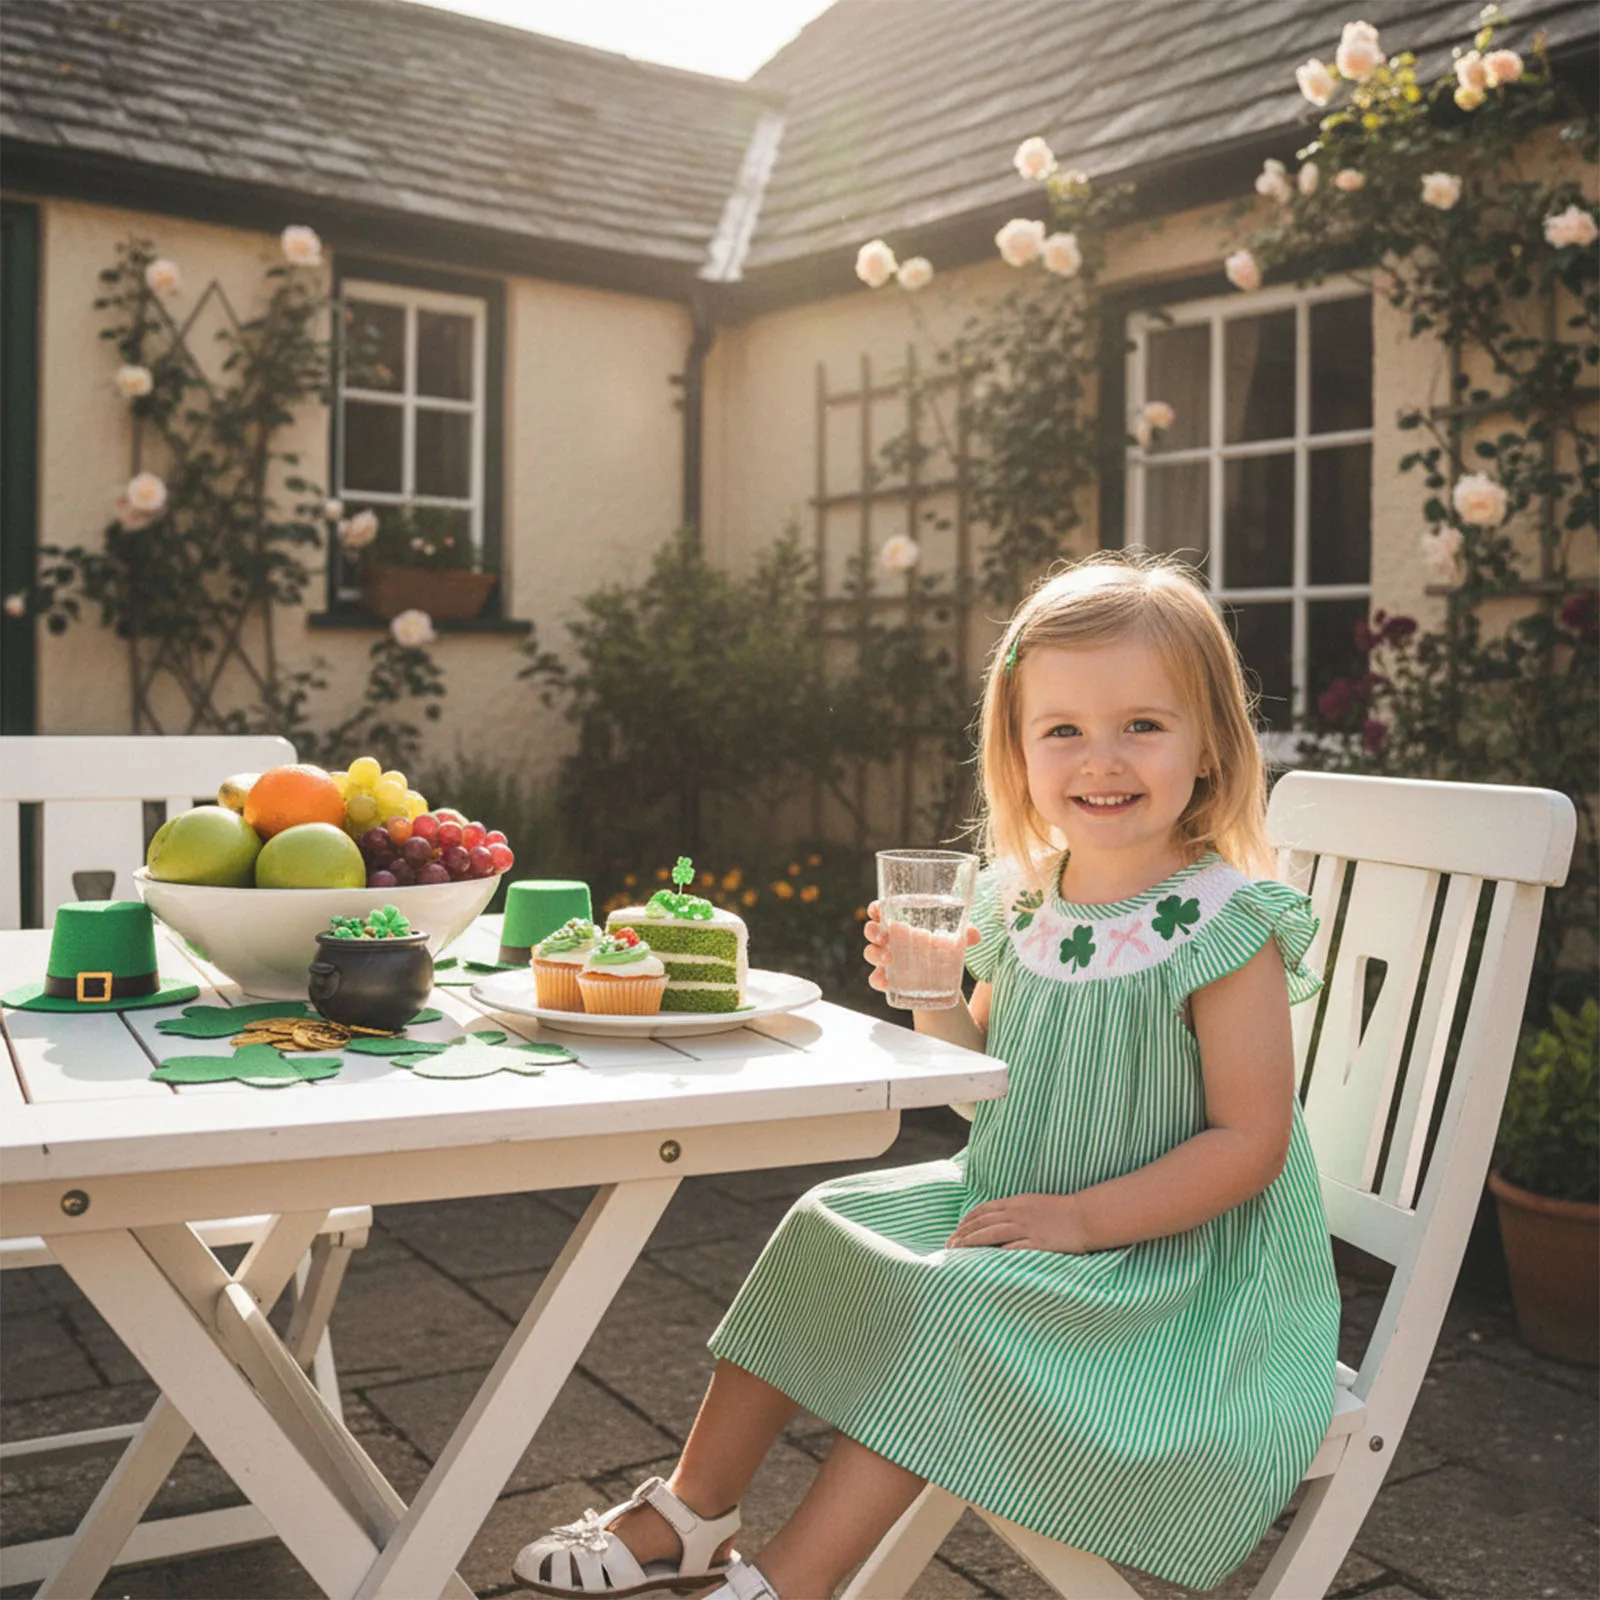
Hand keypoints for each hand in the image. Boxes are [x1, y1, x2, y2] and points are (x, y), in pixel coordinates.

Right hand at [863, 900, 980, 993]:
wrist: (942, 982)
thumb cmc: (941, 951)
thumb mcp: (954, 942)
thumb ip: (965, 936)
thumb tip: (975, 935)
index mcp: (901, 924)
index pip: (881, 911)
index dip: (875, 908)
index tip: (877, 909)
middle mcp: (890, 940)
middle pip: (871, 930)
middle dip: (872, 931)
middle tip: (884, 937)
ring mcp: (886, 960)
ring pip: (870, 953)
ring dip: (874, 954)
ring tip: (888, 960)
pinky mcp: (888, 979)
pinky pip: (875, 979)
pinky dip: (877, 980)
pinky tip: (884, 981)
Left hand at [946, 1193, 1090, 1253]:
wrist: (1085, 1216)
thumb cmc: (1061, 1212)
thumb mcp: (1034, 1204)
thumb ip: (1015, 1210)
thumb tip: (997, 1220)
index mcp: (1016, 1202)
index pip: (984, 1209)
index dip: (967, 1220)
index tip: (956, 1230)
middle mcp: (1017, 1213)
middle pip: (983, 1222)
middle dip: (963, 1233)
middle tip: (949, 1244)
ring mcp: (1026, 1228)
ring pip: (991, 1233)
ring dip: (971, 1242)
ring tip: (957, 1251)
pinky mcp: (1037, 1243)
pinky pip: (1012, 1248)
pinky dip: (995, 1253)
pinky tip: (983, 1260)